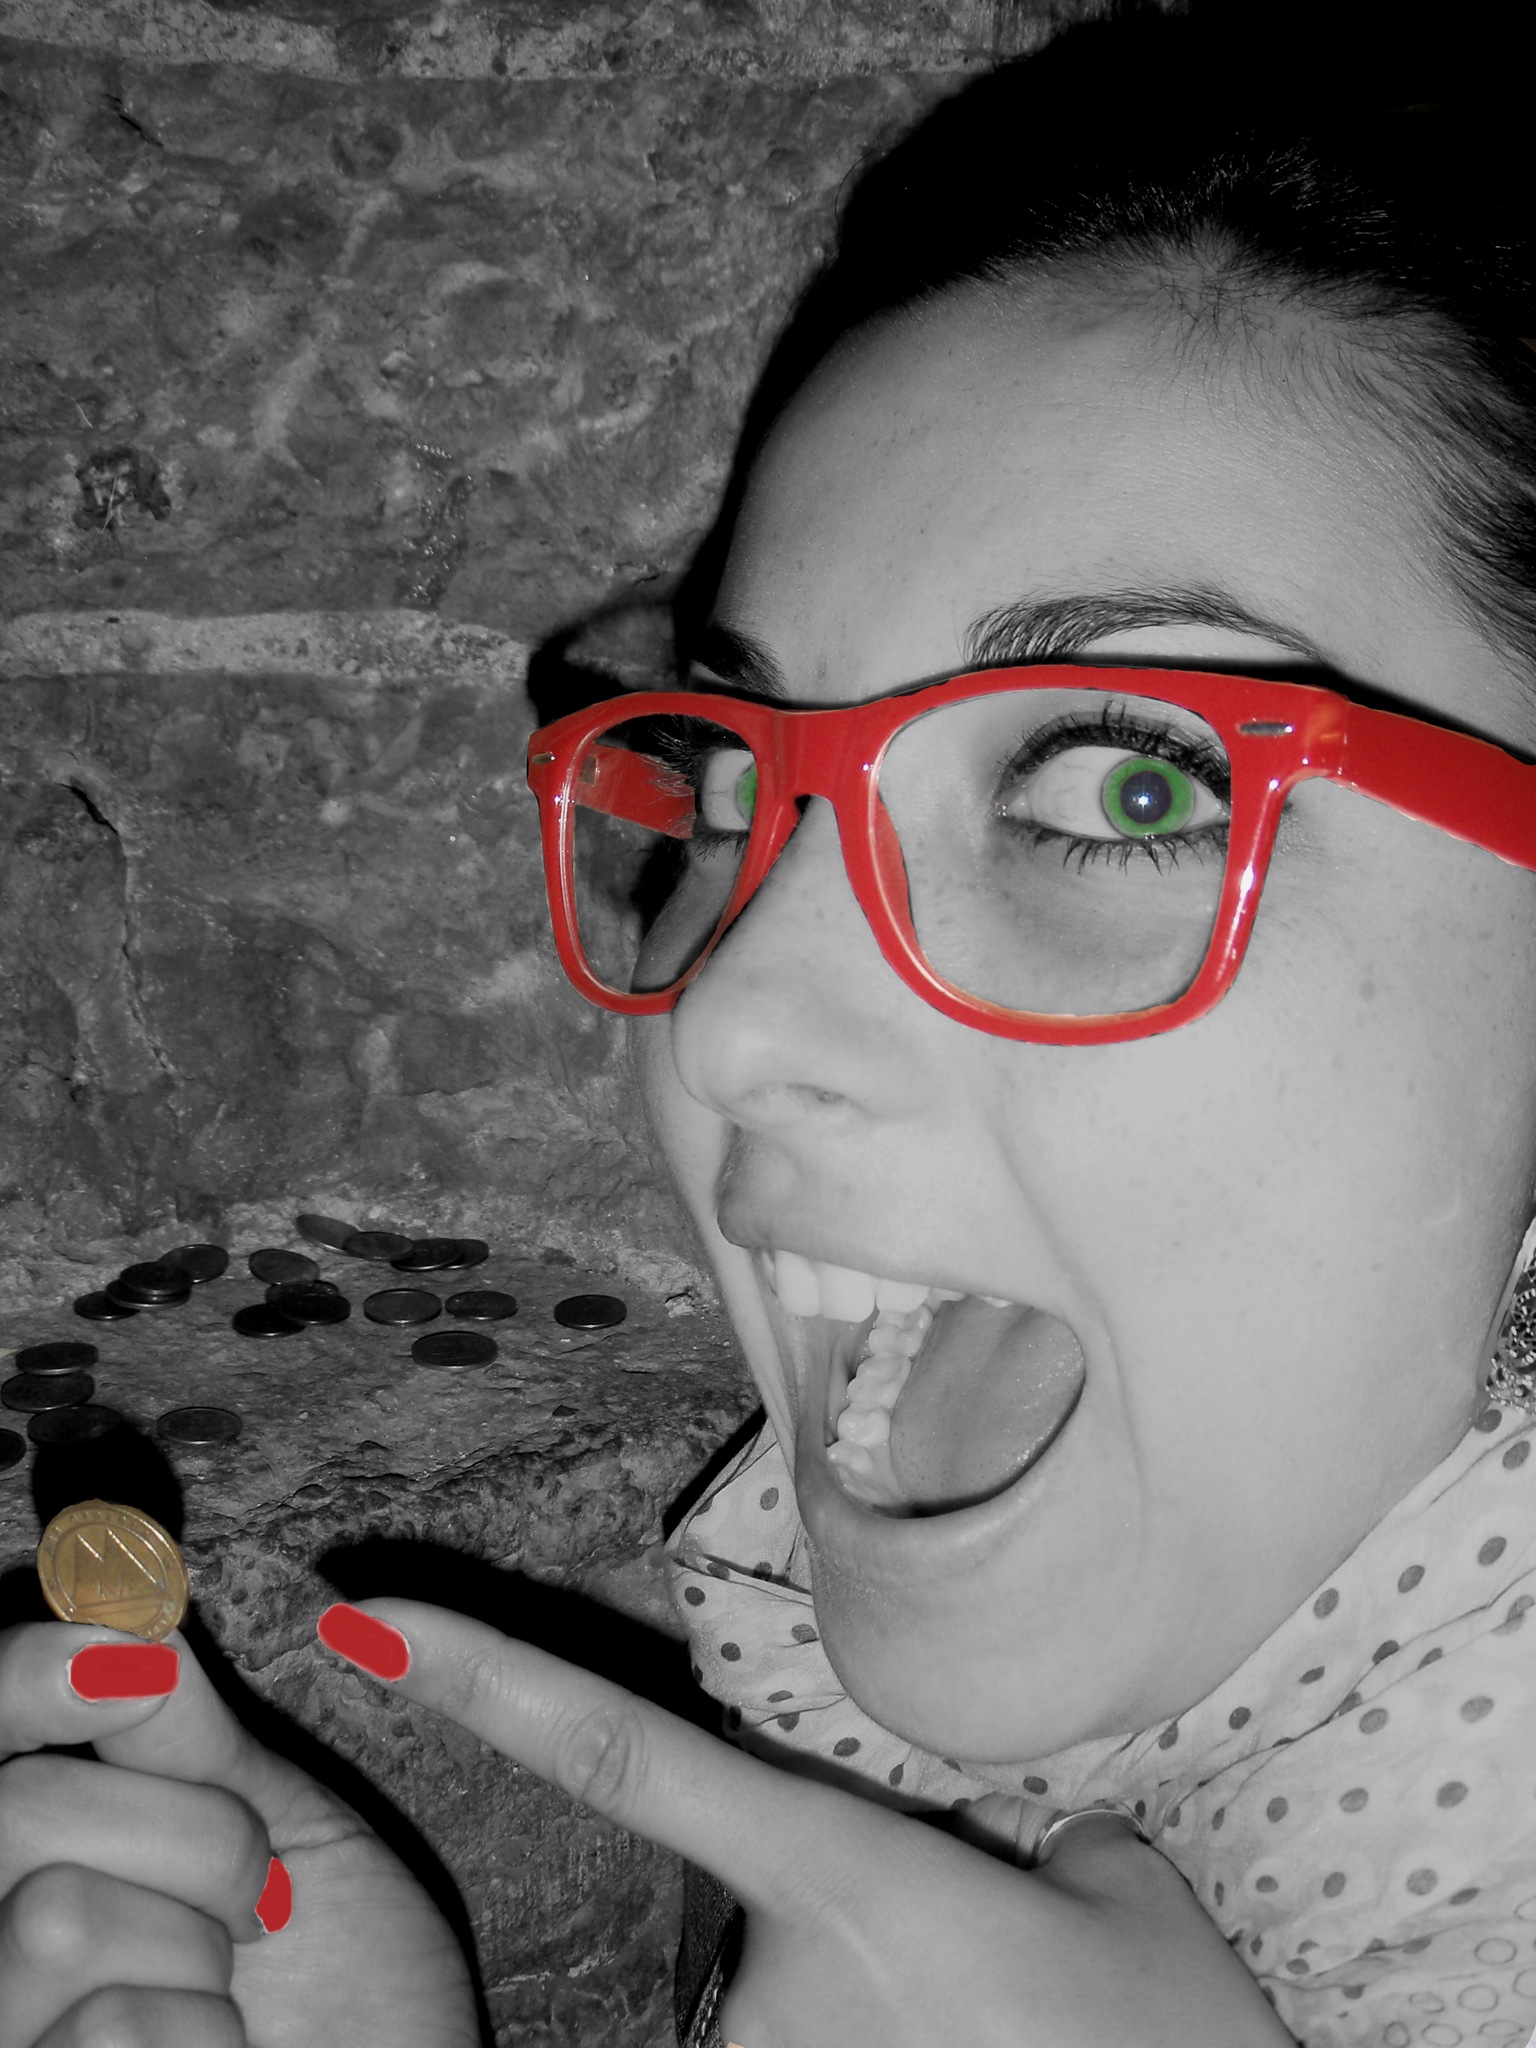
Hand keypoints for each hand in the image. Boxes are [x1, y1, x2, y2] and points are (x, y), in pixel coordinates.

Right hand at [0, 1620, 479, 2047]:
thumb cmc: (351, 1983)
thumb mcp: (284, 1828)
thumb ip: (191, 1739)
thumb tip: (130, 1614)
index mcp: (50, 1852)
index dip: (23, 1679)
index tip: (128, 1659)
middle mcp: (0, 1937)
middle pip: (25, 1811)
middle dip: (187, 1834)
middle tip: (258, 1899)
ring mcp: (8, 2033)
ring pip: (56, 1918)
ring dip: (194, 1949)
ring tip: (234, 1999)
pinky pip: (107, 2034)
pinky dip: (202, 2044)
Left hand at [318, 1600, 1295, 2047]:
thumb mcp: (1119, 1892)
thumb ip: (1015, 1828)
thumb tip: (987, 1844)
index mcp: (841, 1879)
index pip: (621, 1755)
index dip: (483, 1680)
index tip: (365, 1625)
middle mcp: (766, 1992)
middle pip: (760, 1898)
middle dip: (854, 1916)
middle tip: (1002, 1980)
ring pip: (794, 2002)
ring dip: (886, 2006)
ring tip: (1004, 2037)